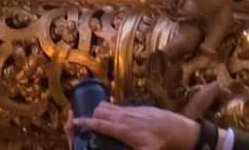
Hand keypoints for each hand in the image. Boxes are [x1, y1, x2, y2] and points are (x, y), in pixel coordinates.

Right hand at [62, 110, 198, 148]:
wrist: (173, 127)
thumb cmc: (158, 142)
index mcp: (121, 129)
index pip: (98, 123)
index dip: (85, 123)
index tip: (75, 121)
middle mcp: (122, 116)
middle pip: (99, 111)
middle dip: (90, 116)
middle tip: (86, 125)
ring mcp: (127, 110)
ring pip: (106, 106)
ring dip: (99, 112)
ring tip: (97, 122)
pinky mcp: (133, 108)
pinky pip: (115, 106)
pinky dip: (109, 110)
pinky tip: (113, 120)